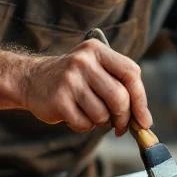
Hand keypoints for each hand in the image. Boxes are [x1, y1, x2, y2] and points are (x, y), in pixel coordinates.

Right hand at [20, 39, 150, 134]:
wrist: (32, 79)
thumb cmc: (74, 79)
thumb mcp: (96, 68)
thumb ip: (120, 85)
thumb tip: (144, 119)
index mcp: (97, 50)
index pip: (131, 73)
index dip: (141, 100)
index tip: (145, 120)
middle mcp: (83, 61)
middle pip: (119, 97)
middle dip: (123, 117)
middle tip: (120, 126)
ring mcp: (69, 80)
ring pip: (102, 114)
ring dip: (101, 122)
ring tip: (89, 112)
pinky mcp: (58, 100)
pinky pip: (84, 124)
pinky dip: (84, 126)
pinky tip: (75, 115)